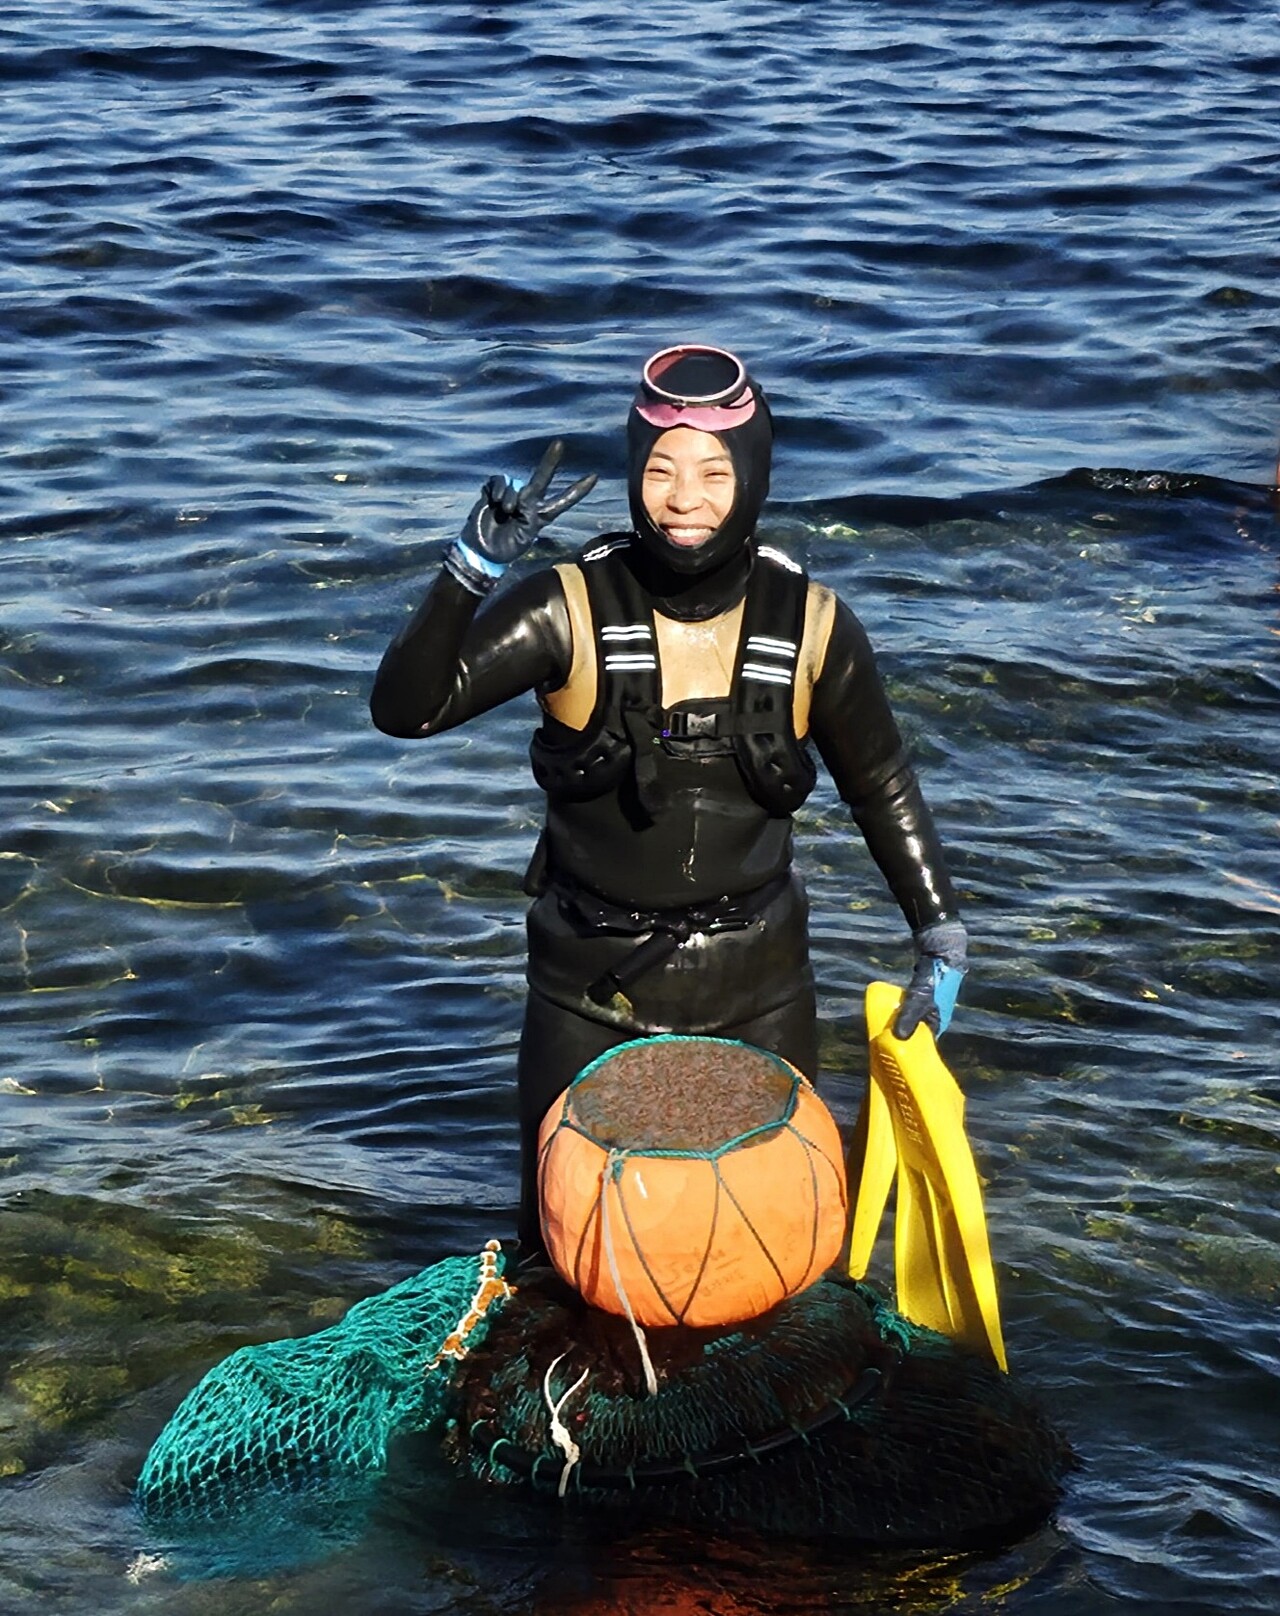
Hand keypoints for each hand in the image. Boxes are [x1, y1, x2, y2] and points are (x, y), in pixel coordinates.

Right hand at [447, 441, 596, 591]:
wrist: (482, 551)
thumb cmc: (506, 549)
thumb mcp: (525, 536)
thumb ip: (529, 514)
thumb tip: (520, 495)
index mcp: (540, 516)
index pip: (562, 501)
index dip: (577, 490)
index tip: (595, 477)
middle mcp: (528, 502)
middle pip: (542, 478)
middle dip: (550, 461)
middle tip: (559, 444)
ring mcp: (511, 495)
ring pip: (515, 484)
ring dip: (510, 499)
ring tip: (505, 513)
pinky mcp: (493, 492)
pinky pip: (500, 481)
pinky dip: (498, 489)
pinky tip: (495, 502)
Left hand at [893, 919, 967, 1039]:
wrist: (941, 949)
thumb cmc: (935, 978)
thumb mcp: (920, 998)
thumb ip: (909, 1017)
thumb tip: (897, 1037)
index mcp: (939, 1022)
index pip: (924, 1043)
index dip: (910, 1050)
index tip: (892, 1055)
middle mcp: (935, 1015)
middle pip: (916, 1031)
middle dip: (901, 1035)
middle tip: (882, 1041)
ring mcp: (929, 1004)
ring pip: (912, 1018)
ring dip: (899, 1022)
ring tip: (882, 1028)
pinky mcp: (923, 992)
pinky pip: (909, 1006)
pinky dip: (900, 1009)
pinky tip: (888, 1010)